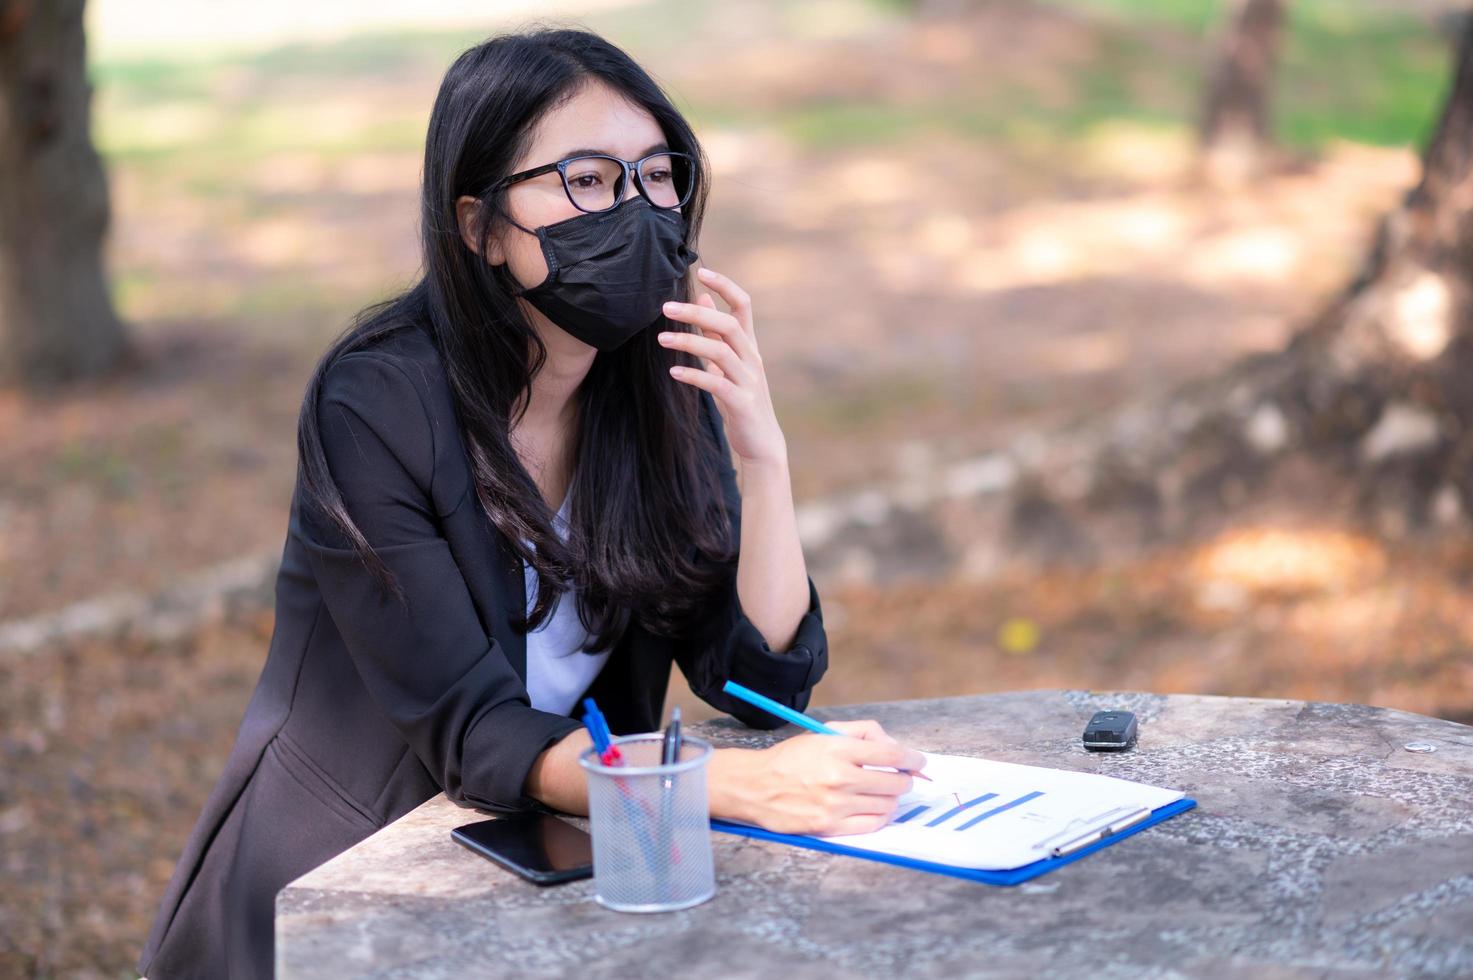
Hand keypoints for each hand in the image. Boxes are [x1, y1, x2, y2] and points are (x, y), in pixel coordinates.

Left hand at [659, 267, 787, 467]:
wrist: (762, 441)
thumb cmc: (741, 398)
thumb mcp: (729, 362)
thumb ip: (716, 333)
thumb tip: (703, 298)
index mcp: (749, 345)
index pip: (743, 305)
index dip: (725, 286)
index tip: (702, 271)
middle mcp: (752, 358)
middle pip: (728, 325)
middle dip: (696, 313)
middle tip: (665, 308)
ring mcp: (748, 380)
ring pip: (720, 352)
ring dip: (689, 343)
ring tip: (661, 340)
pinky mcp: (741, 403)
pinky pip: (717, 384)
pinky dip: (694, 376)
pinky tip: (674, 373)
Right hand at [709, 720, 927, 835]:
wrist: (756, 787)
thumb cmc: (792, 758)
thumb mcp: (823, 732)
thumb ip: (862, 732)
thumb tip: (894, 747)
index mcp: (838, 750)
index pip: (891, 756)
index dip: (913, 759)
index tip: (919, 762)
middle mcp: (839, 778)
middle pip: (895, 783)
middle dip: (905, 779)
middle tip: (902, 777)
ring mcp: (835, 805)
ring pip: (887, 805)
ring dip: (892, 798)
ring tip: (882, 792)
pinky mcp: (829, 827)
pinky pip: (872, 825)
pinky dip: (881, 816)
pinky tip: (875, 808)